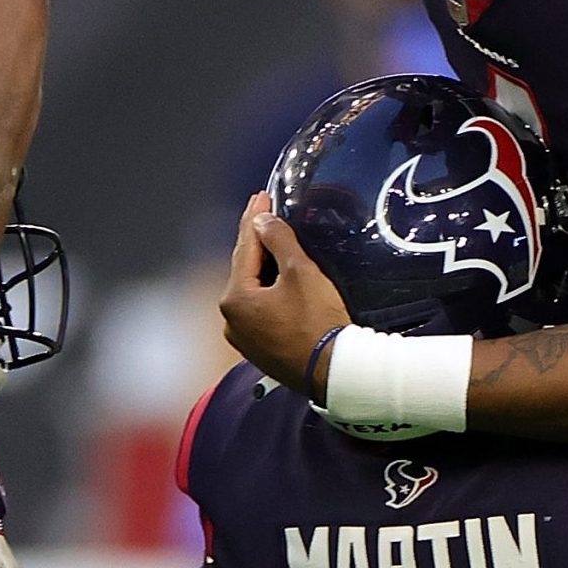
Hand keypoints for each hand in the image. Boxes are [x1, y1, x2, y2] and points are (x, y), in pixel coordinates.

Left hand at [219, 193, 351, 393]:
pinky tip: (276, 282)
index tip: (260, 196)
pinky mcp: (260, 351)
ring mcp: (244, 339)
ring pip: (251, 291)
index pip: (246, 247)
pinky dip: (267, 292)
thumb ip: (279, 241)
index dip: (255, 219)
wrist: (335, 372)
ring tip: (271, 243)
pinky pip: (259, 311)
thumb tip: (262, 221)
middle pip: (245, 270)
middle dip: (256, 241)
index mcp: (236, 298)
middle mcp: (231, 320)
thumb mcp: (301, 272)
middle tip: (264, 213)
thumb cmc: (318, 321)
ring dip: (261, 268)